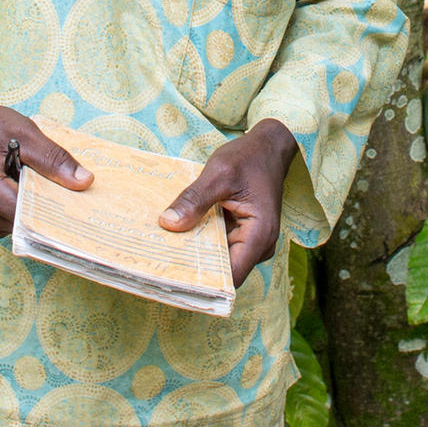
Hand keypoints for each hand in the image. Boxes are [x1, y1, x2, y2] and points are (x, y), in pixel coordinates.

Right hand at [0, 87, 91, 236]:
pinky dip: (32, 209)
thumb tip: (84, 182)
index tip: (89, 207)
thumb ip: (52, 158)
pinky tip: (43, 191)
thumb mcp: (21, 131)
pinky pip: (18, 222)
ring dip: (45, 210)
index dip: (64, 213)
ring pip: (27, 226)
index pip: (36, 218)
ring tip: (64, 189)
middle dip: (59, 212)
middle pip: (33, 225)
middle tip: (86, 198)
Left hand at [159, 119, 297, 284]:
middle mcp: (259, 246)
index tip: (173, 277)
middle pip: (223, 271)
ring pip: (220, 260)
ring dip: (196, 254)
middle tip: (159, 262)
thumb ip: (195, 199)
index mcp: (259, 235)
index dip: (203, 280)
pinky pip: (220, 246)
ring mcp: (251, 242)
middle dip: (193, 267)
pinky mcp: (242, 235)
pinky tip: (178, 235)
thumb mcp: (219, 173)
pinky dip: (201, 241)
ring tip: (164, 249)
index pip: (230, 276)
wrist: (268, 147)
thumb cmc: (249, 157)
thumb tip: (168, 223)